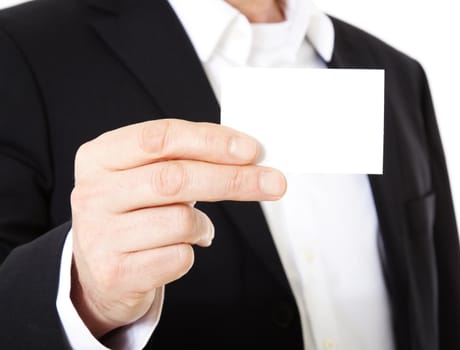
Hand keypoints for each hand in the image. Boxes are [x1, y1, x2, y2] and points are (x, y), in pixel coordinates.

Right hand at [69, 119, 285, 337]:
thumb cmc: (134, 213)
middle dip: (233, 179)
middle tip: (274, 181)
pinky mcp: (117, 272)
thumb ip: (184, 160)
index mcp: (100, 157)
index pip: (160, 138)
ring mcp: (100, 235)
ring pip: (181, 220)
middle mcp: (93, 193)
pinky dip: (191, 252)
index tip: (251, 150)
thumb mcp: (144, 176)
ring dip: (204, 225)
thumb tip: (247, 155)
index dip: (210, 140)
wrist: (97, 272)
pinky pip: (179, 257)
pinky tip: (178, 250)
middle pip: (175, 178)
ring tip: (198, 229)